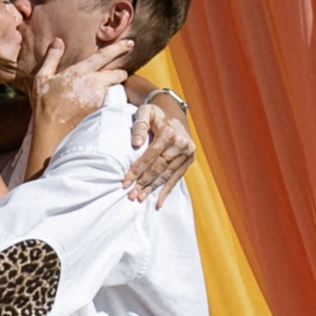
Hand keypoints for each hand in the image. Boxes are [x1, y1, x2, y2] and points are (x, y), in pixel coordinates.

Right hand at [24, 36, 130, 173]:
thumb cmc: (45, 103)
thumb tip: (58, 41)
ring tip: (108, 86)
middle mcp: (93, 83)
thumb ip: (52, 57)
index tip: (130, 43)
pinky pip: (109, 99)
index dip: (119, 48)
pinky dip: (108, 96)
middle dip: (121, 71)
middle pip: (117, 73)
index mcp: (80, 72)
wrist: (51, 129)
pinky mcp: (99, 109)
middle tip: (120, 71)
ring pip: (115, 86)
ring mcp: (98, 97)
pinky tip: (100, 99)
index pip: (104, 56)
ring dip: (114, 84)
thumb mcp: (43, 77)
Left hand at [124, 87, 197, 202]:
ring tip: (140, 199)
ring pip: (167, 175)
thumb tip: (136, 144)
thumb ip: (139, 126)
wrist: (174, 112)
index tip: (125, 182)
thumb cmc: (155, 113)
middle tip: (130, 196)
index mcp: (169, 132)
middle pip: (158, 168)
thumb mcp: (145, 112)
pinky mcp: (190, 160)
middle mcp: (181, 144)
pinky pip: (177, 178)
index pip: (150, 156)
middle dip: (143, 183)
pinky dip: (167, 190)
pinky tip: (158, 202)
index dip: (137, 170)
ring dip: (153, 189)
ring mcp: (187, 153)